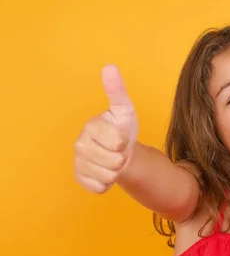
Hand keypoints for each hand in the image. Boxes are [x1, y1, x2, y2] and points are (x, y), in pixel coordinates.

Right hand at [74, 65, 138, 192]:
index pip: (118, 142)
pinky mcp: (80, 179)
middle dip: (122, 157)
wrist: (120, 152)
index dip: (125, 142)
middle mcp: (79, 144)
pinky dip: (108, 183)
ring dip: (117, 170)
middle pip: (114, 161)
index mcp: (90, 126)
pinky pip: (100, 188)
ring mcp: (78, 162)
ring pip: (109, 175)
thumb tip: (110, 67)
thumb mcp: (124, 110)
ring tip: (113, 159)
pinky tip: (105, 171)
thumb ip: (117, 91)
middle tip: (118, 150)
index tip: (120, 136)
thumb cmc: (122, 129)